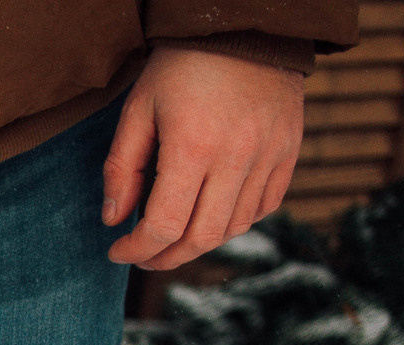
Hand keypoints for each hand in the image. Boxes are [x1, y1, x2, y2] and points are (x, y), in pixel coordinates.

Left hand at [104, 43, 306, 269]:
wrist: (246, 27)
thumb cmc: (183, 66)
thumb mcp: (138, 108)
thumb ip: (122, 167)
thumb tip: (114, 220)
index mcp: (194, 148)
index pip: (164, 226)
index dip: (136, 249)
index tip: (118, 251)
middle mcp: (237, 158)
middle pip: (201, 238)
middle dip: (165, 258)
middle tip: (144, 257)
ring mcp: (269, 156)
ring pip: (234, 227)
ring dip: (199, 243)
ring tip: (174, 238)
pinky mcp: (289, 151)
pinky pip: (265, 206)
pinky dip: (236, 222)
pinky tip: (212, 215)